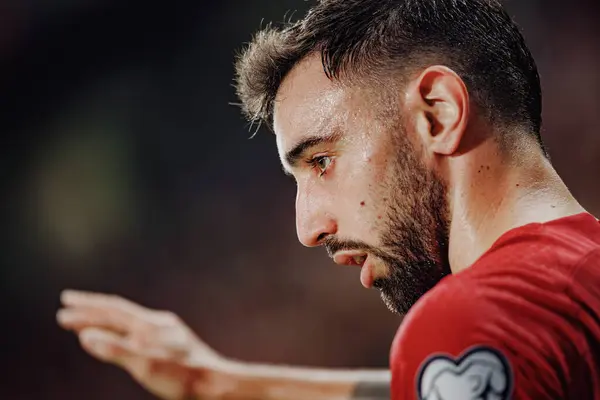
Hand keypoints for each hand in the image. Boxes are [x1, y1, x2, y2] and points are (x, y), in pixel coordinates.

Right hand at [57, 290, 234, 399]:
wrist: (215, 382)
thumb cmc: (182, 375)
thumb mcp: (145, 364)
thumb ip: (115, 349)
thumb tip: (85, 335)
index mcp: (149, 323)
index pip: (112, 308)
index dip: (87, 305)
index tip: (64, 302)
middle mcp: (156, 322)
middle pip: (118, 313)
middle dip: (90, 312)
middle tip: (64, 312)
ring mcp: (164, 332)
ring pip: (127, 323)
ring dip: (103, 323)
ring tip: (83, 325)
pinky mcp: (169, 342)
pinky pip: (137, 332)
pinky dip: (119, 334)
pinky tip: (118, 340)